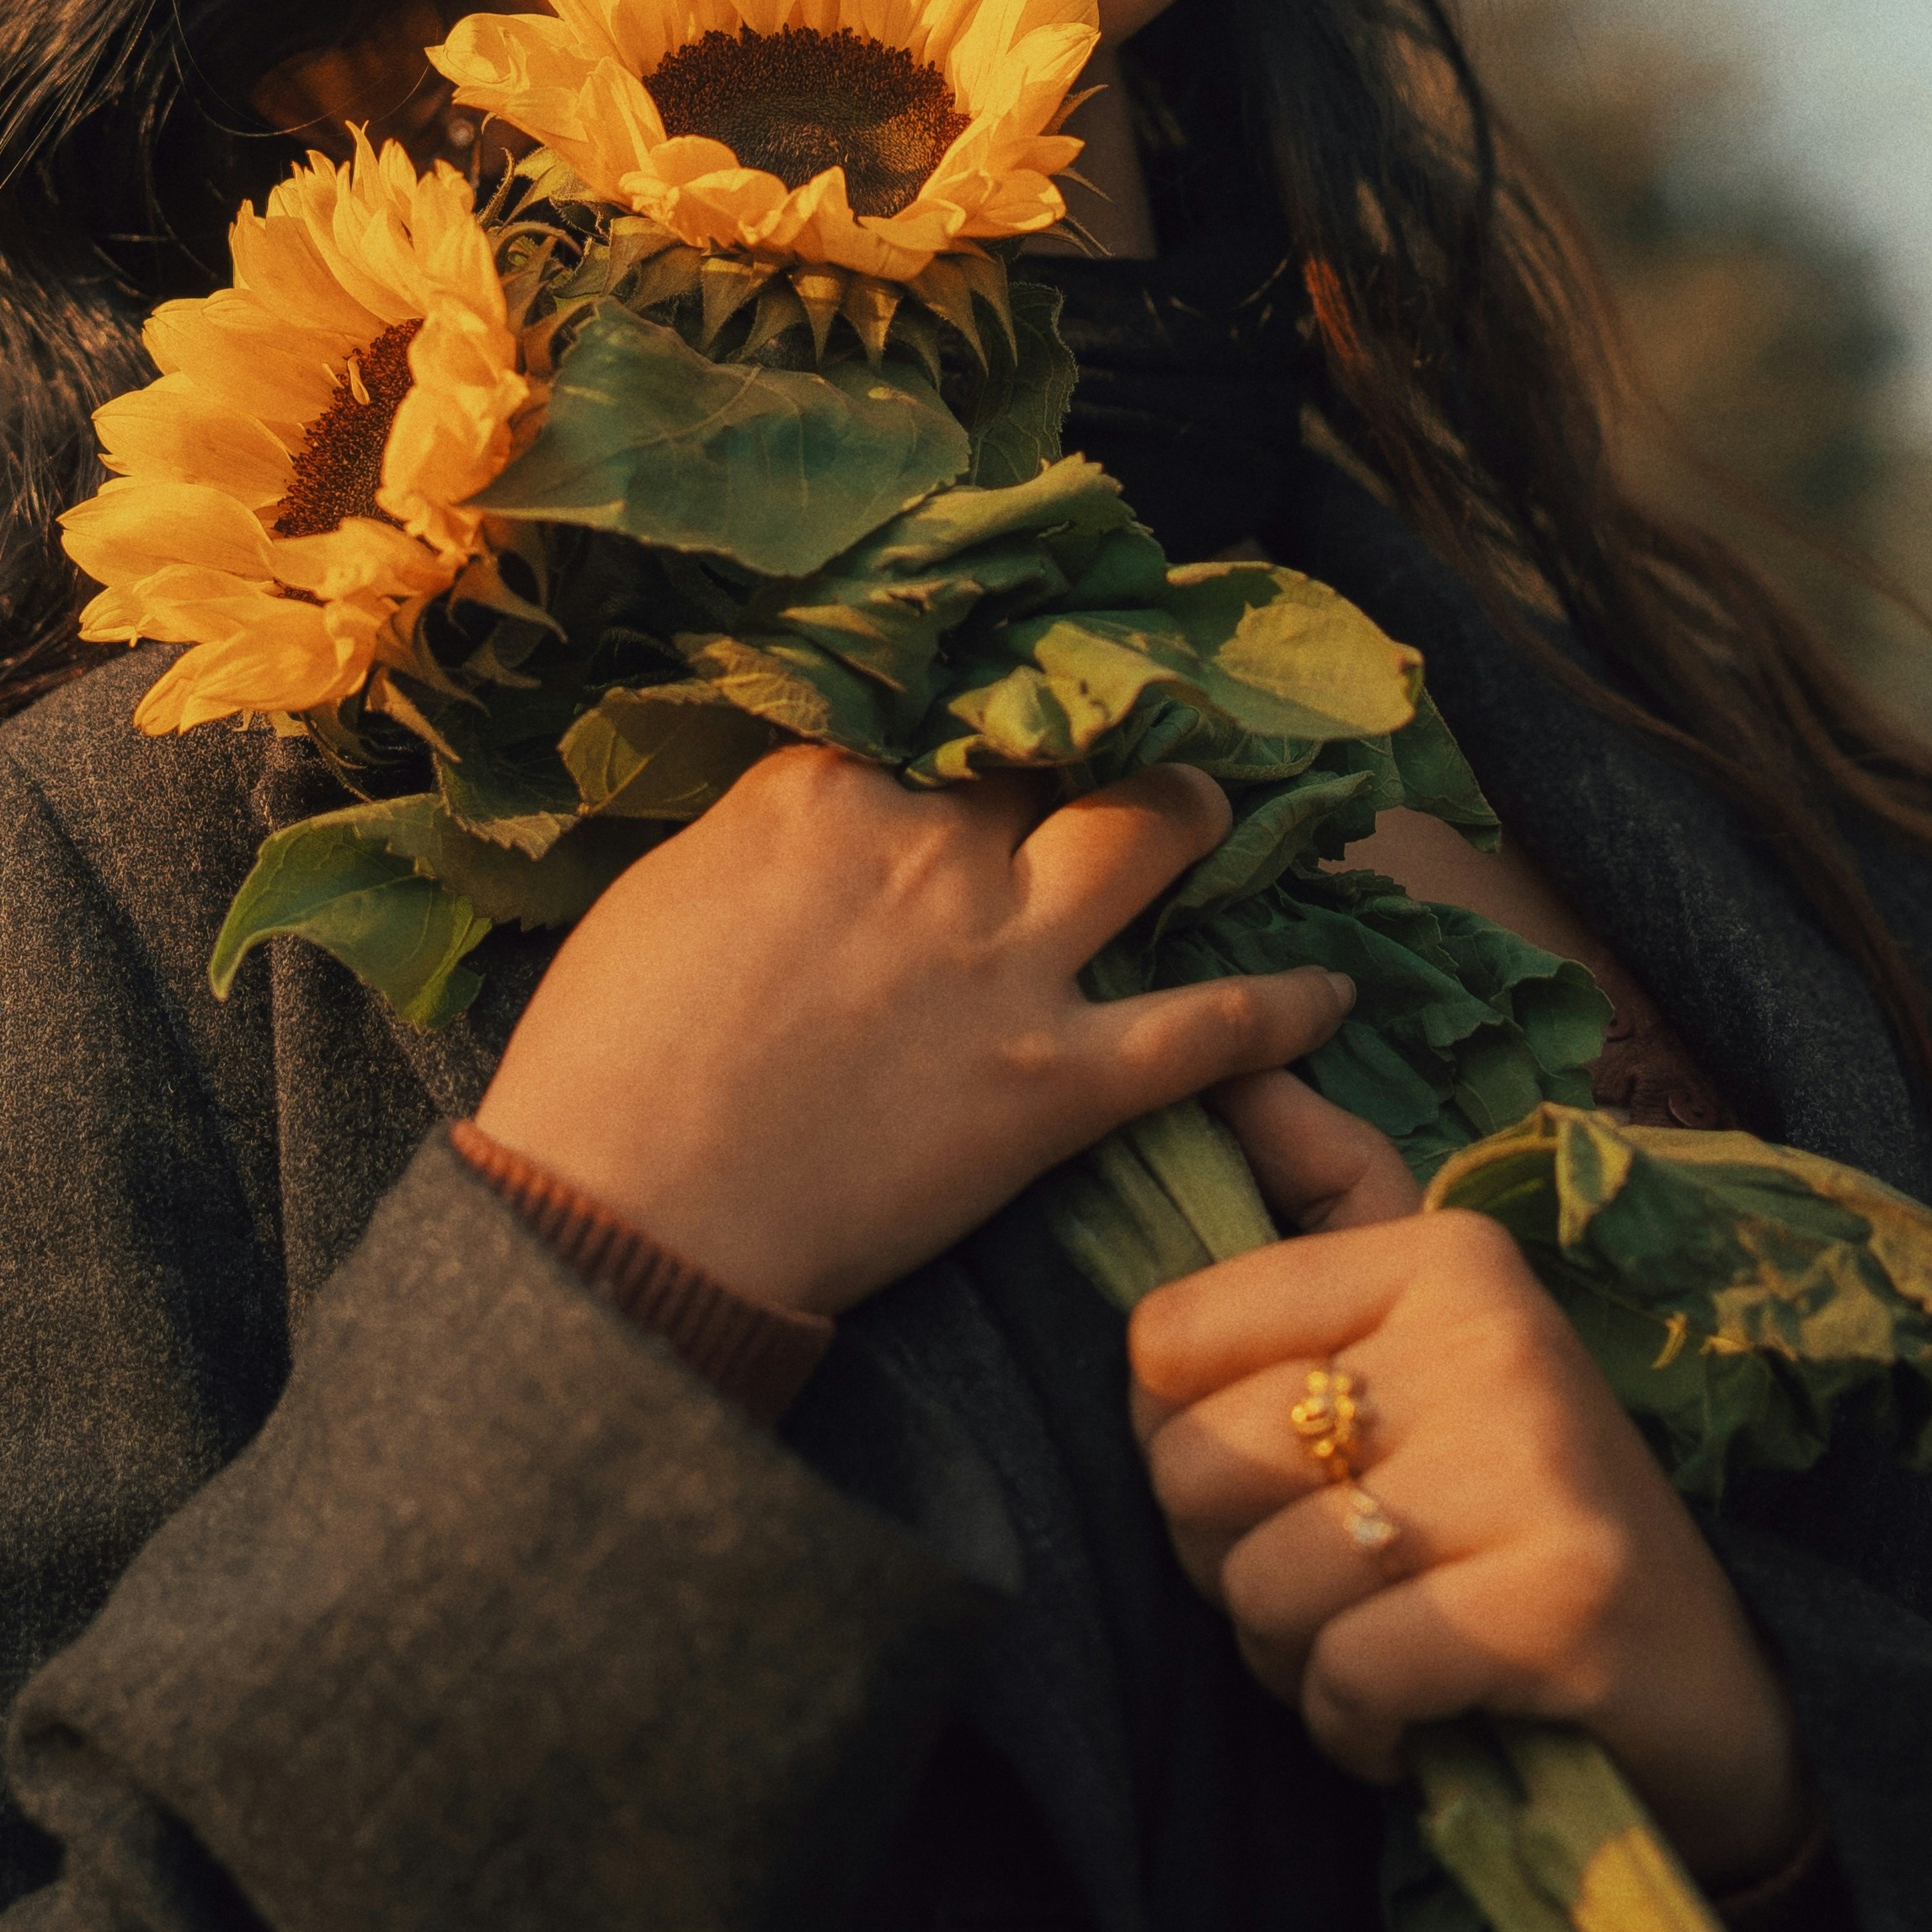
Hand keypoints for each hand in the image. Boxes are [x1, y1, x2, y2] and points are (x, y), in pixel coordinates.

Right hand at [475, 752, 1354, 1318]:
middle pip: (1047, 753)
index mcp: (822, 791)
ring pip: (1153, 834)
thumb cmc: (601, 1069)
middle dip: (1084, 739)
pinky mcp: (1063, 1078)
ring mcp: (1009, 955)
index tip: (980, 727)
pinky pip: (1212, 1024)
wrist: (630, 1214)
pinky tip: (1330, 995)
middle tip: (1113, 741)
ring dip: (1195, 814)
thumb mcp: (655, 900)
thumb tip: (797, 833)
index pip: (921, 717)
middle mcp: (934, 844)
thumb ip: (756, 846)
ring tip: (1219, 814)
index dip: (958, 723)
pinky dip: (1283, 1007)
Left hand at [1126, 1068, 1811, 1888]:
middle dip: (1223, 1565)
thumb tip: (1239, 1073)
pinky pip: (1344, 1677)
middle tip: (1327, 1586)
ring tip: (1372, 1651)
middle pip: (1194, 1464)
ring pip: (1260, 1584)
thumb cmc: (1529, 1508)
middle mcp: (1495, 1335)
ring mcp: (1534, 1467)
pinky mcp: (1557, 1604)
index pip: (1167, 1338)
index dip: (1178, 1440)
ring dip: (1286, 1659)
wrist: (1713, 1689)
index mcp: (1447, 1256)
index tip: (1277, 1481)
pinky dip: (1349, 1730)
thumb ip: (1332, 1199)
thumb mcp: (1440, 1337)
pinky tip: (1408, 1723)